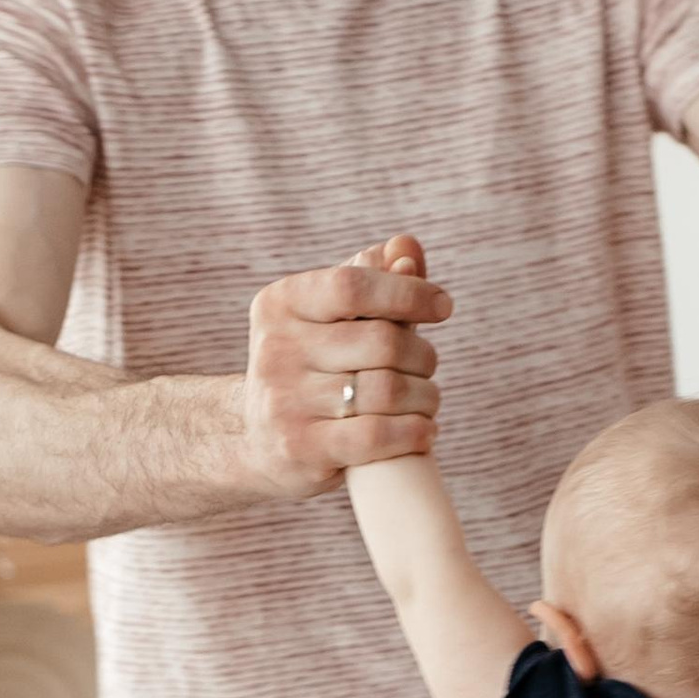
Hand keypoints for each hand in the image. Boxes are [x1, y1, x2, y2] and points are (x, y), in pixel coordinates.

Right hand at [242, 241, 447, 499]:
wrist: (255, 440)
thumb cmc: (311, 367)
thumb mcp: (330, 317)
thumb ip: (372, 278)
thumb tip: (407, 248)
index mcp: (280, 303)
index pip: (353, 286)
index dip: (408, 292)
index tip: (443, 306)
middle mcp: (276, 349)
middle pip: (382, 341)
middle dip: (422, 354)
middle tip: (426, 366)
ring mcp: (284, 402)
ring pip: (387, 390)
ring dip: (425, 396)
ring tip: (426, 400)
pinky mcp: (301, 449)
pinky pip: (377, 435)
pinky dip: (415, 432)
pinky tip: (425, 430)